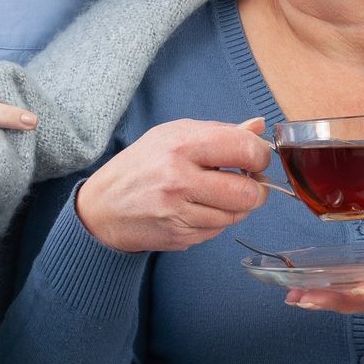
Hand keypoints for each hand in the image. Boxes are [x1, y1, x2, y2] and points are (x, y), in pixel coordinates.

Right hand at [75, 117, 271, 252]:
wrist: (103, 206)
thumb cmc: (141, 165)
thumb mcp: (174, 134)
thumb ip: (219, 131)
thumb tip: (259, 127)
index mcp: (181, 145)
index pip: (242, 149)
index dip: (260, 156)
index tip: (257, 158)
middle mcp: (179, 179)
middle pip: (248, 193)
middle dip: (258, 189)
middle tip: (250, 182)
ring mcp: (178, 212)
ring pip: (236, 216)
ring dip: (237, 206)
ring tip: (219, 194)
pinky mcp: (179, 236)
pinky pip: (218, 231)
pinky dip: (217, 220)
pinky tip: (201, 208)